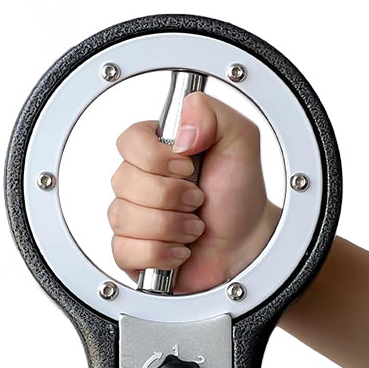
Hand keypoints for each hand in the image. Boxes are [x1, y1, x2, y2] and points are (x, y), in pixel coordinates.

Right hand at [108, 92, 279, 292]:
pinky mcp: (129, 251)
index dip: (155, 157)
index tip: (187, 167)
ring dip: (169, 226)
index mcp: (157, 151)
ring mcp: (131, 218)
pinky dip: (159, 252)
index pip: (129, 140)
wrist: (245, 245)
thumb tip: (182, 128)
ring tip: (192, 228)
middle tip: (196, 200)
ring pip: (124, 217)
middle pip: (123, 181)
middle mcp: (139, 183)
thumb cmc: (238, 198)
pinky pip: (125, 250)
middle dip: (170, 196)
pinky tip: (178, 249)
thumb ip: (214, 114)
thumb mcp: (240, 141)